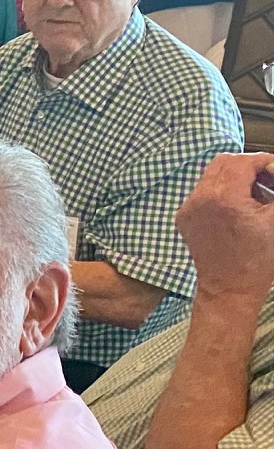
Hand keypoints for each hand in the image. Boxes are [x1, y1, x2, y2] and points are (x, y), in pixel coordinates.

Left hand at [178, 154, 273, 301]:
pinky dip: (220, 191)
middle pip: (223, 163)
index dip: (263, 162)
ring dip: (234, 178)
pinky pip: (202, 192)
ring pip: (211, 175)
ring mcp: (188, 207)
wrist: (229, 287)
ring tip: (254, 195)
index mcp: (225, 197)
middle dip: (247, 166)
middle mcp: (201, 198)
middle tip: (267, 178)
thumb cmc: (258, 258)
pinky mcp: (183, 217)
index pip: (243, 162)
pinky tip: (237, 208)